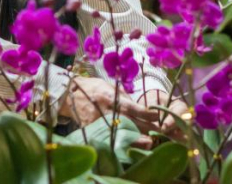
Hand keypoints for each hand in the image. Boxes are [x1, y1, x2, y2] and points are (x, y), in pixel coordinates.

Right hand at [60, 80, 184, 148]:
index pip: (133, 107)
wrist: (69, 94)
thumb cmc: (93, 88)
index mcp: (111, 97)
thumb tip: (141, 108)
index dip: (147, 112)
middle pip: (131, 122)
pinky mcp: (93, 130)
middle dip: (147, 127)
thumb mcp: (110, 87)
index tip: (158, 115)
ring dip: (137, 138)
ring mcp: (99, 122)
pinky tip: (131, 144)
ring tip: (149, 142)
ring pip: (121, 133)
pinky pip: (109, 137)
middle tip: (161, 132)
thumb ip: (124, 98)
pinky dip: (121, 141)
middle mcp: (106, 111)